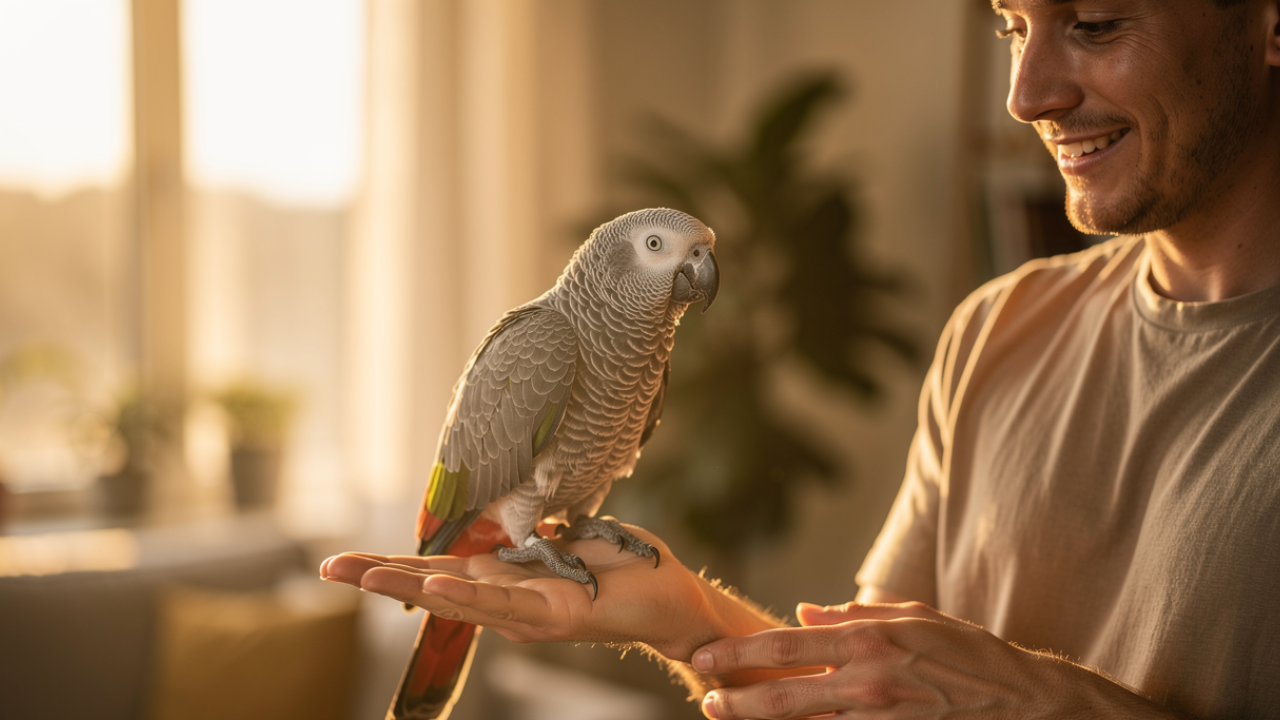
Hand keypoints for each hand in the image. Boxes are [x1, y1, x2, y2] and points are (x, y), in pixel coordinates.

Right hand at [320, 524, 771, 661]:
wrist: (671, 597)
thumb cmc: (619, 569)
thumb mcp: (563, 543)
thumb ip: (528, 537)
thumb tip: (499, 525)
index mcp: (505, 579)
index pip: (438, 571)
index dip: (393, 566)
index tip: (346, 562)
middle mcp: (508, 599)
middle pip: (433, 587)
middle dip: (380, 578)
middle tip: (328, 569)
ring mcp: (528, 611)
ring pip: (459, 598)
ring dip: (410, 586)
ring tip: (364, 575)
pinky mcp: (556, 615)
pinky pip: (507, 604)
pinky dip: (469, 596)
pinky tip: (436, 589)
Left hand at [691, 601, 1185, 719]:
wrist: (1020, 701)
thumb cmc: (965, 651)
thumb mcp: (912, 616)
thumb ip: (853, 614)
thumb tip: (804, 612)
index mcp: (870, 638)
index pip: (786, 645)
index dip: (739, 653)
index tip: (706, 656)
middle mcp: (869, 680)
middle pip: (784, 695)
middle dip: (738, 700)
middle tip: (706, 701)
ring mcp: (879, 718)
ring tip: (729, 719)